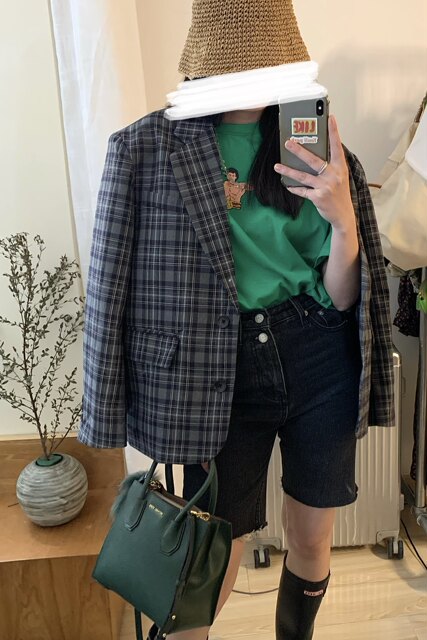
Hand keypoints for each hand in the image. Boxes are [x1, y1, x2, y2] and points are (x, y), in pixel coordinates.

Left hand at [274, 115, 355, 229]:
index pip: (336, 146)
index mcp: (340, 167)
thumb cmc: (340, 194)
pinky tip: (286, 185)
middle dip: (299, 151)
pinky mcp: (318, 197)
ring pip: (303, 176)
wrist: (343, 215)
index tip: (330, 118)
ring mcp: (325, 186)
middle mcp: (333, 175)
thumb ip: (330, 166)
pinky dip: (294, 188)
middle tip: (288, 142)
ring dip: (288, 171)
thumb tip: (313, 154)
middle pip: (313, 160)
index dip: (333, 132)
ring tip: (277, 166)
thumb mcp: (339, 177)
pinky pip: (302, 191)